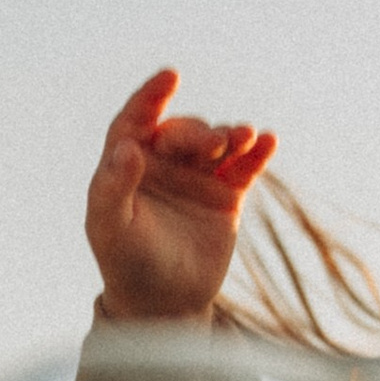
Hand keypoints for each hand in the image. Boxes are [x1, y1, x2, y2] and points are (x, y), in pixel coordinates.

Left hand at [84, 68, 275, 322]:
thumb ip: (114, 187)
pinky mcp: (225, 196)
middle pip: (182, 132)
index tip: (170, 76)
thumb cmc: (126, 264)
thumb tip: (127, 146)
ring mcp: (195, 178)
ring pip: (217, 144)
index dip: (150, 96)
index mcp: (127, 166)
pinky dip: (257, 153)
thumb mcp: (110, 228)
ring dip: (232, 135)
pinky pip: (244, 167)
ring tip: (246, 136)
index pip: (136, 120)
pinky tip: (269, 142)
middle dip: (199, 132)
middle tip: (214, 145)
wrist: (163, 304)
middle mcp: (162, 165)